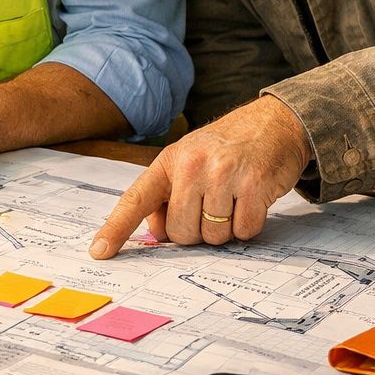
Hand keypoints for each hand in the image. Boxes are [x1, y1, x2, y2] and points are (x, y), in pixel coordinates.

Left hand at [89, 95, 311, 258]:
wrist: (275, 122)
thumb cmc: (228, 147)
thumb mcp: (190, 160)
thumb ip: (168, 195)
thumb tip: (157, 233)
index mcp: (170, 161)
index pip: (136, 199)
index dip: (116, 229)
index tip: (99, 252)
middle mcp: (193, 166)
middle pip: (181, 232)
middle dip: (197, 230)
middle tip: (212, 206)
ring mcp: (223, 175)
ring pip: (213, 236)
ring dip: (225, 228)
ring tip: (233, 199)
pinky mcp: (254, 185)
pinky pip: (243, 232)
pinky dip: (249, 225)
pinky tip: (252, 200)